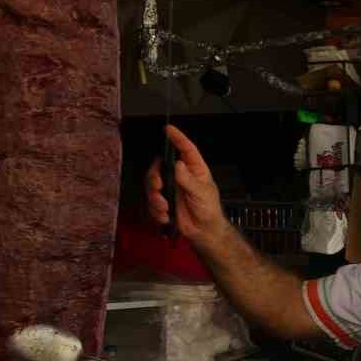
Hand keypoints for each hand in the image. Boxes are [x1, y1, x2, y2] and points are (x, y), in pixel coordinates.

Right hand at [146, 125, 228, 245]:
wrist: (204, 232)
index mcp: (194, 169)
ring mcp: (171, 188)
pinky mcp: (164, 202)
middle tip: (159, 187)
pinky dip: (156, 210)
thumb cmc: (209, 210)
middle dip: (155, 177)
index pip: (186, 149)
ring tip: (165, 208)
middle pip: (160, 167)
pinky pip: (151, 201)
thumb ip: (188, 180)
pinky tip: (166, 217)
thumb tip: (178, 164)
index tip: (168, 129)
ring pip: (152, 184)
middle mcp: (180, 176)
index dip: (177, 138)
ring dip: (154, 197)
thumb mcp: (202, 193)